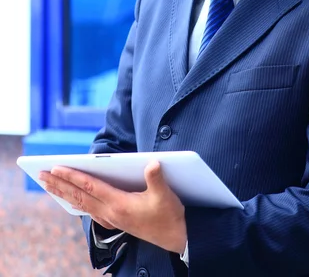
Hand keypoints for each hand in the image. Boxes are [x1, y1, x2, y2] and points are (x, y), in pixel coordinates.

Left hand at [39, 161, 186, 253]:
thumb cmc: (169, 216)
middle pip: (79, 196)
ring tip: (50, 185)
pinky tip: (73, 200)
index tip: (56, 168)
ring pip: (81, 204)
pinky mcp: (116, 221)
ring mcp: (111, 219)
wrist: (175, 238)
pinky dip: (77, 203)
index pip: (90, 187)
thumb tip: (152, 163)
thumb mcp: (166, 195)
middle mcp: (111, 213)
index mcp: (119, 204)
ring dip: (64, 193)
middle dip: (59, 184)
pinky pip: (89, 210)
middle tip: (41, 175)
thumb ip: (157, 178)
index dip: (72, 176)